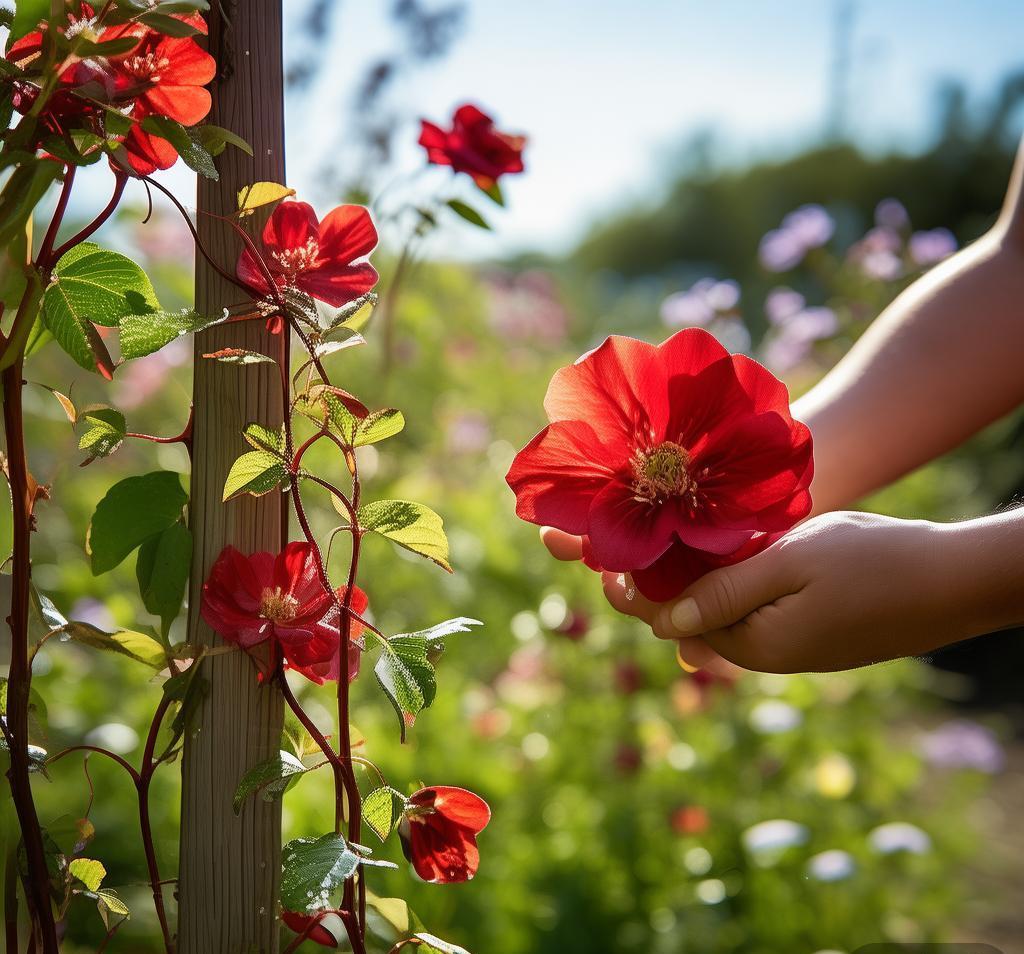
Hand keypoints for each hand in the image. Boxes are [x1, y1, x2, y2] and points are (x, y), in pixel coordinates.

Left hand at [543, 512, 986, 673]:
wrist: (954, 580)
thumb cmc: (875, 560)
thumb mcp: (790, 564)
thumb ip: (724, 592)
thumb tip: (661, 622)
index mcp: (754, 642)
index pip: (670, 619)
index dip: (630, 587)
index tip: (598, 552)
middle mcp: (765, 653)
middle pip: (688, 618)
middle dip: (652, 583)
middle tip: (620, 539)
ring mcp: (790, 647)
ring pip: (719, 613)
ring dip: (688, 584)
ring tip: (659, 539)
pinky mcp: (809, 634)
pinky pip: (750, 611)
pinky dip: (725, 586)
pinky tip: (716, 554)